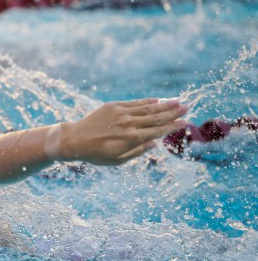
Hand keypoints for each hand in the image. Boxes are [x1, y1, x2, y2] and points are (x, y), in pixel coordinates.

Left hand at [57, 98, 188, 165]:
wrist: (74, 140)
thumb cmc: (96, 154)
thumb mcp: (117, 160)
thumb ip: (137, 151)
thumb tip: (154, 143)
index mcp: (131, 138)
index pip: (157, 131)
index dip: (173, 126)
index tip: (185, 123)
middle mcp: (128, 124)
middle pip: (156, 117)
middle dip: (173, 112)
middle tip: (188, 107)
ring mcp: (121, 113)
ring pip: (147, 108)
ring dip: (164, 104)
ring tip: (178, 101)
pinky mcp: (113, 106)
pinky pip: (133, 103)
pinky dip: (146, 101)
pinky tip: (157, 100)